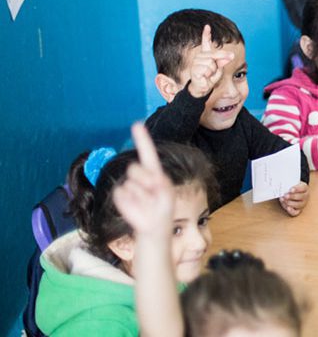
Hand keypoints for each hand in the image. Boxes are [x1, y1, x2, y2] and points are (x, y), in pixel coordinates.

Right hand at [112, 124, 172, 238]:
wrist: (153, 224)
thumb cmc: (162, 207)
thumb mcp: (166, 193)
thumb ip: (159, 182)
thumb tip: (147, 177)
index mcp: (154, 171)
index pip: (147, 152)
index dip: (142, 139)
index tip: (136, 124)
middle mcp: (140, 175)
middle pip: (135, 168)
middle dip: (144, 181)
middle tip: (152, 194)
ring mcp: (129, 184)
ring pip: (130, 183)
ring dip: (140, 195)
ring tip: (146, 203)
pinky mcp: (120, 195)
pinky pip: (121, 193)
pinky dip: (130, 202)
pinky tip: (137, 208)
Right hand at [187, 25, 234, 98]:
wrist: (202, 88)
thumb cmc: (210, 78)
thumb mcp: (219, 69)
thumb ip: (223, 61)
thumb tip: (231, 55)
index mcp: (206, 55)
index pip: (206, 43)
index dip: (206, 34)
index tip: (207, 26)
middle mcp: (200, 57)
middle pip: (214, 54)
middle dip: (219, 61)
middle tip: (215, 70)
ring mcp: (196, 63)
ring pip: (211, 63)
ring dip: (213, 71)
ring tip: (208, 74)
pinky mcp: (194, 69)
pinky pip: (207, 69)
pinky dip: (209, 74)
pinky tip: (204, 76)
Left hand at [279, 182, 308, 216]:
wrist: (293, 192)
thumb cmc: (292, 187)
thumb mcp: (292, 183)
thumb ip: (288, 183)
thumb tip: (281, 184)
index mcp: (305, 188)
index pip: (302, 188)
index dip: (297, 189)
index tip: (291, 190)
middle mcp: (305, 196)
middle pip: (301, 197)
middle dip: (292, 196)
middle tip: (285, 196)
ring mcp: (302, 204)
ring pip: (298, 205)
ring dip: (290, 203)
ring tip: (283, 200)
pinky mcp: (298, 210)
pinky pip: (296, 212)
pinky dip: (291, 211)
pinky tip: (288, 208)